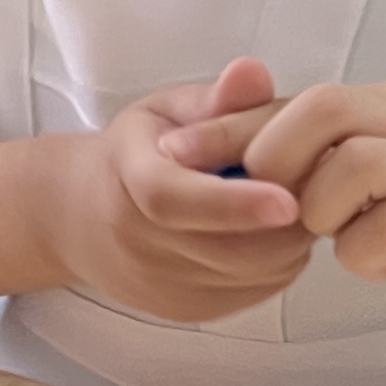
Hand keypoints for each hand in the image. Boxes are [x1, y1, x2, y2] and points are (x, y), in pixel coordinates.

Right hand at [42, 55, 314, 322]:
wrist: (77, 218)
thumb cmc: (134, 154)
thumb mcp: (165, 110)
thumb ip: (215, 97)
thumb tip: (253, 72)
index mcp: (128, 178)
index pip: (174, 200)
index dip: (233, 204)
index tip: (287, 200)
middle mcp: (137, 243)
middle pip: (229, 248)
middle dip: (287, 219)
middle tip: (308, 180)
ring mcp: (162, 286)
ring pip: (253, 273)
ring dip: (289, 239)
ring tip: (283, 200)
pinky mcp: (187, 312)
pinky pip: (257, 291)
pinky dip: (279, 261)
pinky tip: (266, 231)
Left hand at [238, 78, 385, 303]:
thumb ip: (357, 159)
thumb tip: (274, 175)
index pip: (300, 98)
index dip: (229, 126)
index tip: (175, 156)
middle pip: (318, 111)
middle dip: (266, 160)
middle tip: (266, 208)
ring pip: (349, 164)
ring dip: (319, 211)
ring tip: (333, 238)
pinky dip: (366, 251)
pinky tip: (378, 266)